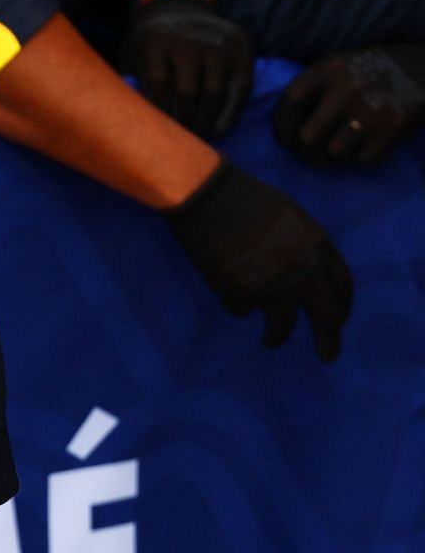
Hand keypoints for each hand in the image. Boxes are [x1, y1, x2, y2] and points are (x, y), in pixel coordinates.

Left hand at [119, 0, 255, 137]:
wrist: (178, 9)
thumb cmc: (149, 45)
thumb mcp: (131, 54)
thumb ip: (129, 82)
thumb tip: (128, 124)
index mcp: (155, 43)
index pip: (158, 85)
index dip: (158, 115)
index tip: (156, 136)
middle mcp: (188, 40)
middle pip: (188, 93)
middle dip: (183, 122)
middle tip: (179, 142)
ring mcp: (217, 44)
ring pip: (214, 92)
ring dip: (205, 121)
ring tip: (197, 137)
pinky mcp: (240, 48)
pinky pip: (240, 88)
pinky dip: (231, 112)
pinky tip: (219, 129)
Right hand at [166, 159, 352, 359]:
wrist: (209, 197)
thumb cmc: (248, 199)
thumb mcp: (294, 218)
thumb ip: (308, 249)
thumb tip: (311, 277)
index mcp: (319, 247)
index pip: (343, 287)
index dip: (340, 307)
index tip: (334, 319)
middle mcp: (303, 271)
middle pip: (327, 317)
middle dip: (328, 340)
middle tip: (326, 355)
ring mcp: (272, 285)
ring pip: (282, 327)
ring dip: (276, 337)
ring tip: (270, 342)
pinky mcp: (240, 294)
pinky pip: (243, 311)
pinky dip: (239, 306)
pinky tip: (231, 295)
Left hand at [274, 45, 424, 166]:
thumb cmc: (377, 68)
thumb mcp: (342, 65)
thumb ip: (316, 87)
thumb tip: (286, 125)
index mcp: (330, 68)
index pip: (290, 102)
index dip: (281, 127)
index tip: (285, 140)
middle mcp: (347, 88)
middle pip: (307, 138)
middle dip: (306, 153)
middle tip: (311, 155)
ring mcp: (371, 109)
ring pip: (334, 153)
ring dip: (336, 156)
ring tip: (342, 148)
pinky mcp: (393, 127)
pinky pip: (363, 159)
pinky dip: (363, 158)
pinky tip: (367, 146)